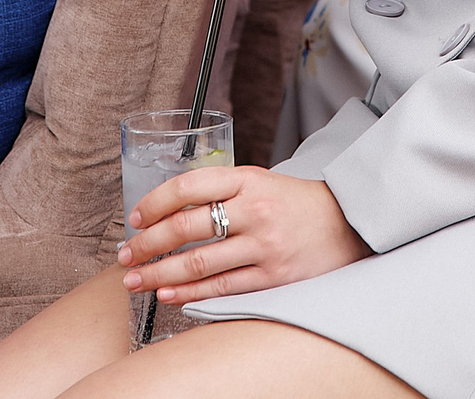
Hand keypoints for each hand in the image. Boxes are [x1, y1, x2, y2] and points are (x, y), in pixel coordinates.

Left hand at [118, 165, 370, 305]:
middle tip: (125, 255)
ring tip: (135, 279)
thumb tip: (170, 212)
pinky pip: (222, 287)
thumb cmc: (296, 202)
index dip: (155, 203)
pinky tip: (167, 294)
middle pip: (187, 228)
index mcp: (249, 179)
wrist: (349, 222)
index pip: (189, 186)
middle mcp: (255, 210)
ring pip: (199, 263)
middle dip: (148, 244)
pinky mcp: (274, 276)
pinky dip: (190, 293)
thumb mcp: (261, 181)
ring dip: (159, 273)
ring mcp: (265, 246)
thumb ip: (222, 191)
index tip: (135, 218)